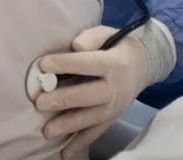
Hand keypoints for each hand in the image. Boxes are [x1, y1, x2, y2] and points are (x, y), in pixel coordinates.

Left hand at [36, 21, 175, 159]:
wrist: (143, 66)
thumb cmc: (117, 47)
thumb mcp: (108, 34)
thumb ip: (91, 38)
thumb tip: (75, 47)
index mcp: (113, 63)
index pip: (88, 64)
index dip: (66, 64)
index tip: (43, 65)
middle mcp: (115, 88)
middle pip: (88, 96)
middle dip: (63, 100)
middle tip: (40, 103)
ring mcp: (114, 106)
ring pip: (91, 118)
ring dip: (68, 126)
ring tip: (47, 131)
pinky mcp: (111, 118)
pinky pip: (96, 132)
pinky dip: (80, 143)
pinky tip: (65, 153)